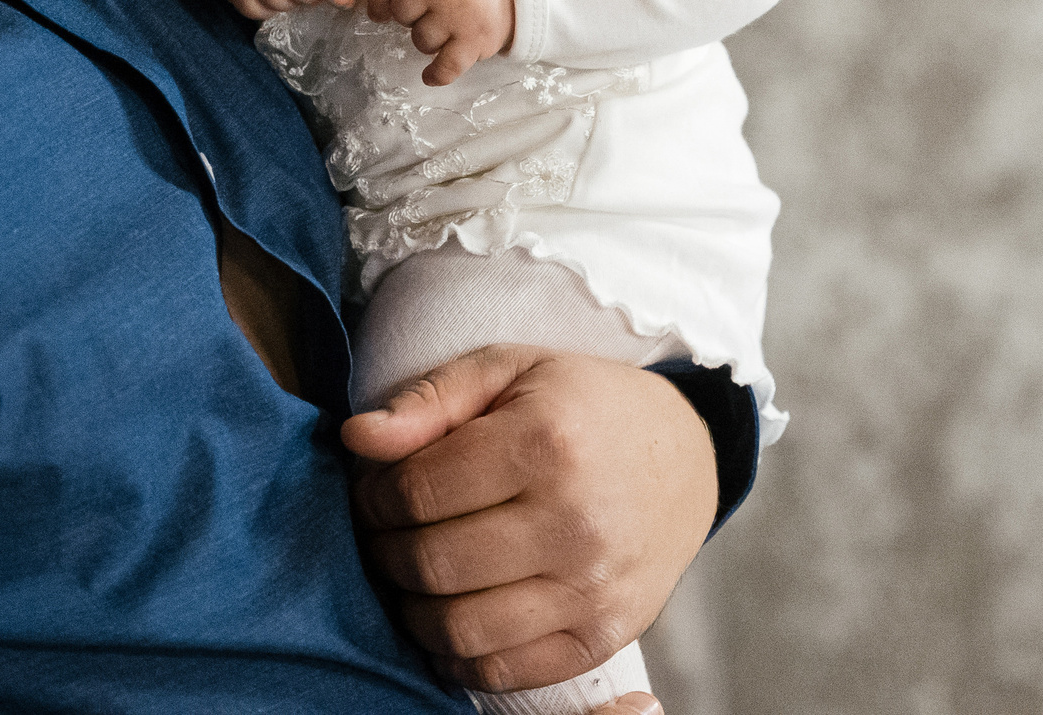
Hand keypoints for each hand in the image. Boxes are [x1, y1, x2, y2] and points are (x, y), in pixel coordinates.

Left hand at [343, 346, 714, 698]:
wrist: (685, 461)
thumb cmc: (584, 409)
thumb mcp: (511, 371)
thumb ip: (430, 399)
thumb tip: (356, 438)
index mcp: (545, 442)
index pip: (414, 493)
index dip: (374, 497)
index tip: (378, 492)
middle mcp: (573, 520)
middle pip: (428, 564)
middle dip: (385, 552)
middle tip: (388, 535)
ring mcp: (592, 587)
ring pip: (456, 628)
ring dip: (413, 609)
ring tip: (418, 576)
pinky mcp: (602, 637)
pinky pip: (502, 671)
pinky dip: (458, 655)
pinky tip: (454, 617)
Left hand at [358, 0, 513, 84]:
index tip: (380, 11)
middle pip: (400, 13)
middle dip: (409, 16)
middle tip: (430, 10)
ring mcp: (457, 12)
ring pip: (420, 40)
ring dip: (428, 38)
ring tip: (448, 26)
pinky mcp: (475, 40)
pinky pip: (445, 68)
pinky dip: (436, 75)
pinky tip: (430, 75)